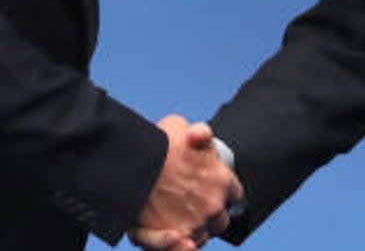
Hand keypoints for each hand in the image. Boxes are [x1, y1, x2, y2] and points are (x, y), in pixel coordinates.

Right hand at [131, 116, 242, 249]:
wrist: (129, 162)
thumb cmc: (154, 143)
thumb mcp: (180, 126)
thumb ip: (199, 132)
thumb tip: (199, 136)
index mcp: (223, 180)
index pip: (234, 194)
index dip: (222, 192)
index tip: (210, 188)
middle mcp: (213, 207)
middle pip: (220, 221)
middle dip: (209, 215)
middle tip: (189, 204)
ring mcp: (194, 226)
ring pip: (200, 237)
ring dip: (191, 230)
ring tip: (174, 218)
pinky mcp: (171, 240)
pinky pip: (178, 249)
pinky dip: (174, 246)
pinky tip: (173, 237)